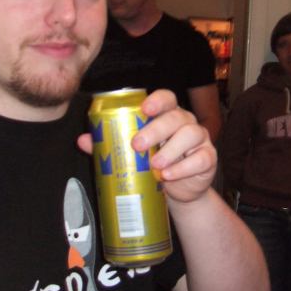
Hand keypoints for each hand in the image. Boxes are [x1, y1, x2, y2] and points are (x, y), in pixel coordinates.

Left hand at [78, 89, 216, 203]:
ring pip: (191, 134)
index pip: (166, 98)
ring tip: (155, 166)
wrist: (178, 191)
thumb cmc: (154, 164)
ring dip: (171, 150)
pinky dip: (184, 168)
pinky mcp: (208, 158)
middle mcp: (185, 122)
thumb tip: (82, 140)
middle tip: (137, 145)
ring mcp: (200, 139)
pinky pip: (201, 158)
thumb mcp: (132, 154)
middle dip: (156, 129)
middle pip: (175, 117)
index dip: (157, 100)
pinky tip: (168, 176)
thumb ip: (109, 143)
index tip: (144, 109)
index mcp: (166, 115)